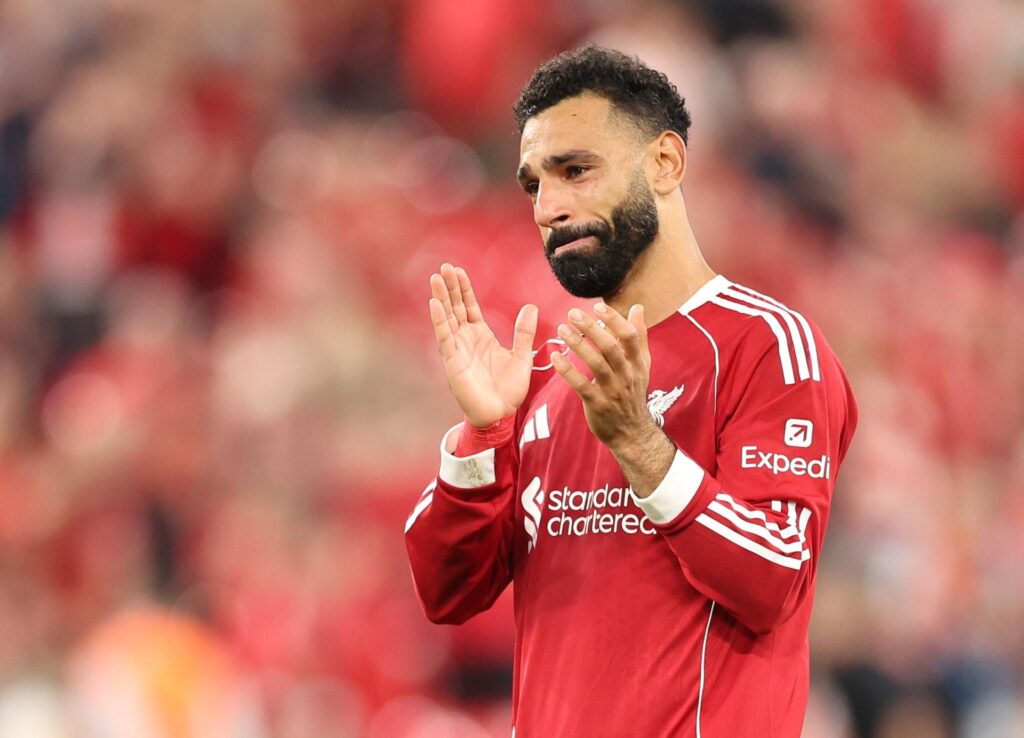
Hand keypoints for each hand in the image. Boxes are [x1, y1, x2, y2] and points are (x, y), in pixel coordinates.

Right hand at [429, 264, 537, 427]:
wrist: (501, 415)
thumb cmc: (508, 390)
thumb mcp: (521, 356)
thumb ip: (523, 332)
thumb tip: (531, 307)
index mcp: (481, 336)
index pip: (469, 306)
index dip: (464, 289)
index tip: (458, 270)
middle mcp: (466, 340)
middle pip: (456, 307)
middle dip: (450, 288)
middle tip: (444, 266)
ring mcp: (458, 350)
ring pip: (448, 318)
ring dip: (441, 298)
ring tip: (435, 278)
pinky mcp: (453, 362)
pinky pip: (445, 338)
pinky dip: (439, 321)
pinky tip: (434, 304)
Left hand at [551, 303, 654, 449]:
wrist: (631, 432)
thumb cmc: (632, 393)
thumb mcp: (641, 365)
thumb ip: (639, 336)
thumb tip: (638, 308)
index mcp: (637, 363)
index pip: (629, 336)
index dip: (614, 320)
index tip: (598, 306)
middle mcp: (627, 375)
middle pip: (611, 348)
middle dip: (592, 329)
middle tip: (573, 314)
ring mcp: (613, 391)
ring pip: (596, 364)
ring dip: (578, 345)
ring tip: (561, 330)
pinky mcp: (598, 404)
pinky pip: (582, 385)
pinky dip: (568, 371)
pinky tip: (555, 357)